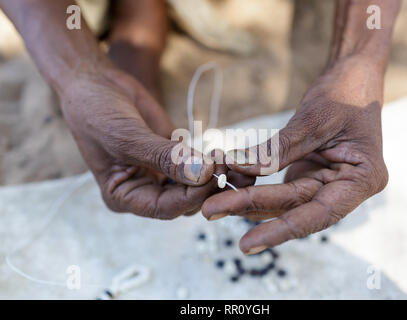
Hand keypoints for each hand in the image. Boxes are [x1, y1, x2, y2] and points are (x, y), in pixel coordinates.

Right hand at [59, 65, 227, 218]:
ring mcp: (161, 174)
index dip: (191, 196)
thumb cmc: (97, 113)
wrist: (97, 84)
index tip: (212, 177)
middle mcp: (145, 190)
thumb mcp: (126, 137)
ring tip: (236, 160)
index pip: (164, 208)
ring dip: (217, 175)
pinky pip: (198, 165)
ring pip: (196, 185)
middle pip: (185, 200)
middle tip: (232, 166)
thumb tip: (203, 174)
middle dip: (209, 186)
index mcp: (124, 196)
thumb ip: (163, 157)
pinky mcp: (174, 157)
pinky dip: (213, 161)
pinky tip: (228, 152)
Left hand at [202, 56, 388, 253]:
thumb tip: (239, 169)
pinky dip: (254, 186)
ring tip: (213, 202)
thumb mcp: (313, 119)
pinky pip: (280, 187)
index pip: (320, 214)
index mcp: (362, 179)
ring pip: (283, 201)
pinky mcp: (309, 174)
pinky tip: (228, 188)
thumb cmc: (344, 93)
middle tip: (211, 210)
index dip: (282, 229)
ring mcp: (326, 182)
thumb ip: (279, 149)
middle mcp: (345, 188)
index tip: (247, 243)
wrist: (353, 77)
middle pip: (294, 206)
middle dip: (251, 207)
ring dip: (247, 200)